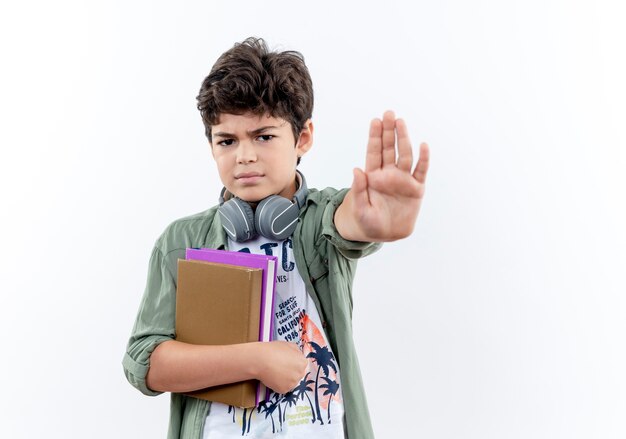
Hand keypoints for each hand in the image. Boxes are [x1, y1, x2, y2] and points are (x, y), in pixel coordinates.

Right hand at [255, 341, 306, 393]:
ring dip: (285, 379)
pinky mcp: (284, 390)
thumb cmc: (274, 350)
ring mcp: (293, 383)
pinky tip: (272, 377)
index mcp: (303, 362)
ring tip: (275, 372)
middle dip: (290, 372)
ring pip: (290, 382)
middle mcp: (300, 374)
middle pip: (297, 374)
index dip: (293, 364)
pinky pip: (283, 388)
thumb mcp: (289, 345)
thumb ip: (296, 351)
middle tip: (280, 368)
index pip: (301, 365)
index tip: (286, 363)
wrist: (262, 360)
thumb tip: (297, 356)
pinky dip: (278, 384)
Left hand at [335, 110, 429, 241]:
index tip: (376, 121)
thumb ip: (358, 189)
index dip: (375, 136)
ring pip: (405, 155)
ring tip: (401, 123)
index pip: (374, 152)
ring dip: (403, 139)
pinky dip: (423, 159)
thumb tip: (357, 169)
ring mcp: (403, 180)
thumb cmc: (367, 222)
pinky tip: (424, 146)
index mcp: (373, 176)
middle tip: (389, 113)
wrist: (385, 235)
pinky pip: (421, 171)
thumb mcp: (360, 208)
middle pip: (389, 148)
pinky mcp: (416, 189)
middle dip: (389, 131)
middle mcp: (388, 174)